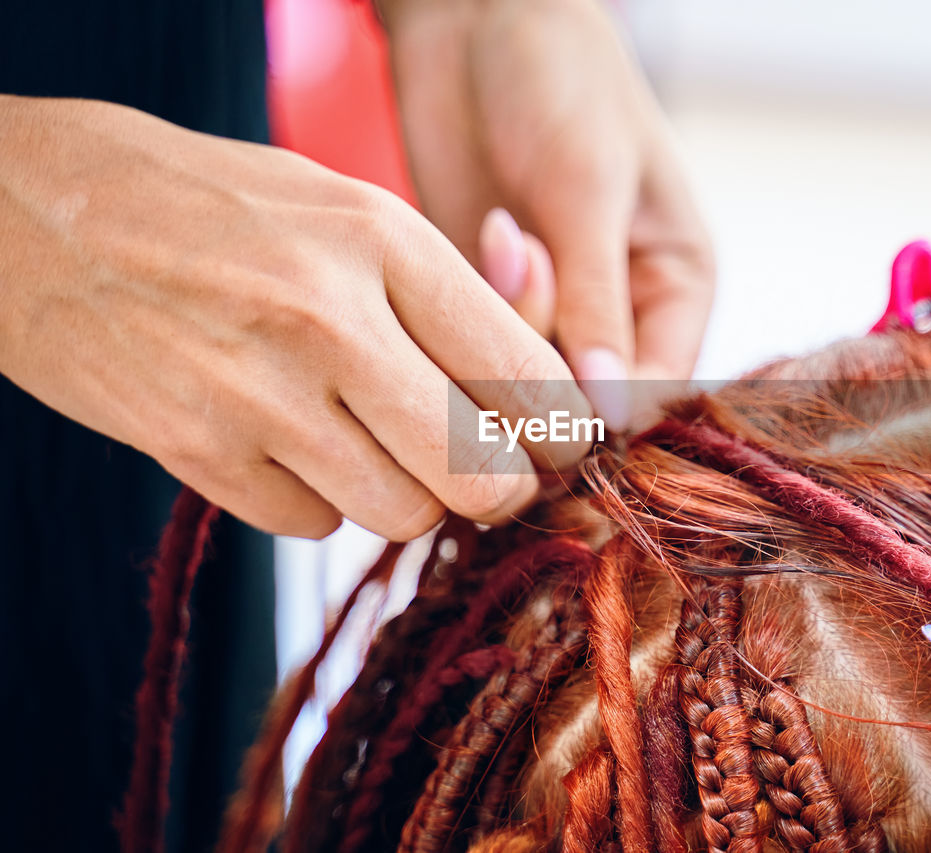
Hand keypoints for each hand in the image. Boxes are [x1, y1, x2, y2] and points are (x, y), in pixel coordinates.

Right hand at [0, 96, 591, 539]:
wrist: (35, 211)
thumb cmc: (225, 211)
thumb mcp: (353, 212)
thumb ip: (460, 297)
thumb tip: (558, 397)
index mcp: (386, 243)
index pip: (531, 382)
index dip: (562, 436)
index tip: (554, 445)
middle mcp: (331, 321)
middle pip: (484, 478)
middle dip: (500, 489)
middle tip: (482, 468)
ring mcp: (258, 396)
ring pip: (403, 517)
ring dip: (406, 496)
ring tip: (371, 438)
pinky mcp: (197, 454)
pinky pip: (311, 527)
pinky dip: (319, 501)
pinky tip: (288, 441)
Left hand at [383, 0, 715, 426]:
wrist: (479, 20)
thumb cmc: (564, 86)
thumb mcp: (591, 191)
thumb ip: (597, 306)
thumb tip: (609, 418)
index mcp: (676, 292)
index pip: (658, 397)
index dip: (610, 412)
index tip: (560, 395)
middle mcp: (617, 314)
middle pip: (583, 399)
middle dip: (547, 351)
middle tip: (529, 261)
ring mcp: (548, 308)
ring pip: (521, 376)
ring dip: (505, 318)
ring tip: (506, 229)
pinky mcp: (486, 296)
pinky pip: (473, 344)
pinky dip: (472, 302)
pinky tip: (488, 230)